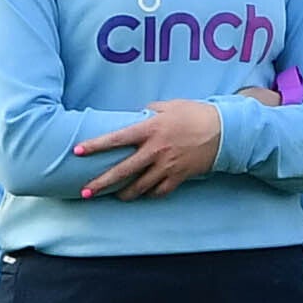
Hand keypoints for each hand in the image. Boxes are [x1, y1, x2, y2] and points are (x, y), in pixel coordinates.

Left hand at [76, 97, 225, 200]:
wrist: (224, 131)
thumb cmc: (196, 114)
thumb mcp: (170, 105)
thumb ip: (150, 111)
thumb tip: (137, 115)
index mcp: (149, 130)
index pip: (116, 139)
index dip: (95, 146)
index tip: (77, 151)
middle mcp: (155, 151)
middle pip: (122, 171)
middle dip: (101, 183)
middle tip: (85, 192)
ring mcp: (167, 166)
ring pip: (140, 187)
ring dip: (125, 194)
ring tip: (114, 197)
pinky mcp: (179, 176)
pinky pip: (160, 191)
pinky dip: (150, 194)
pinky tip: (143, 195)